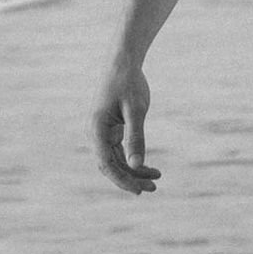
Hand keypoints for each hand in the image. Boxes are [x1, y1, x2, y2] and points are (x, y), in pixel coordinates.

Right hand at [93, 53, 157, 194]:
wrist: (123, 63)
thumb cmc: (129, 83)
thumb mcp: (136, 110)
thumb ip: (136, 137)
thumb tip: (137, 165)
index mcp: (96, 129)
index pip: (106, 164)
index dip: (122, 180)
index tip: (140, 191)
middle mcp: (95, 133)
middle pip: (111, 166)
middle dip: (130, 178)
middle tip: (153, 188)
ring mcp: (102, 132)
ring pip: (116, 160)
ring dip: (134, 171)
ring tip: (156, 178)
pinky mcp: (111, 130)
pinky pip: (120, 152)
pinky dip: (133, 160)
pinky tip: (149, 167)